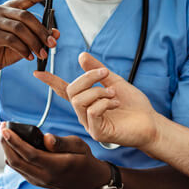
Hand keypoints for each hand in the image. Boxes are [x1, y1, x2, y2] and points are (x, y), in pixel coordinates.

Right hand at [0, 0, 60, 78]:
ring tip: (42, 54)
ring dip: (34, 43)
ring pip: (20, 29)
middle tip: (52, 44)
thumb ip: (39, 36)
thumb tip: (56, 33)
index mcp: (9, 8)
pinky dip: (23, 49)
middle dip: (42, 31)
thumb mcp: (26, 42)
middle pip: (26, 16)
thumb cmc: (4, 50)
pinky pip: (11, 40)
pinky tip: (29, 57)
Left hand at [0, 123, 110, 188]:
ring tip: (6, 134)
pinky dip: (12, 156)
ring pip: (15, 166)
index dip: (15, 142)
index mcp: (56, 167)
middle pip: (16, 161)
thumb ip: (61, 142)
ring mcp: (38, 181)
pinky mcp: (36, 181)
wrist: (88, 181)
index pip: (29, 154)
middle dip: (5, 144)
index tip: (6, 130)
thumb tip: (46, 137)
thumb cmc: (84, 160)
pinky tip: (13, 145)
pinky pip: (19, 169)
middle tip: (2, 128)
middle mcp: (43, 177)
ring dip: (7, 150)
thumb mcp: (79, 145)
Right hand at [33, 52, 159, 149]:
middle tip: (105, 73)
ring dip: (97, 91)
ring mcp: (90, 124)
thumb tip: (81, 56)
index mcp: (87, 101)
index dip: (51, 81)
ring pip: (79, 101)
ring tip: (113, 93)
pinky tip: (115, 103)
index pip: (64, 90)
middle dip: (87, 78)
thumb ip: (97, 70)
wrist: (150, 122)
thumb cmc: (133, 105)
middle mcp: (84, 113)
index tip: (37, 72)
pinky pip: (91, 112)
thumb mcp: (114, 81)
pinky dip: (103, 102)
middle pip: (72, 91)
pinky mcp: (97, 132)